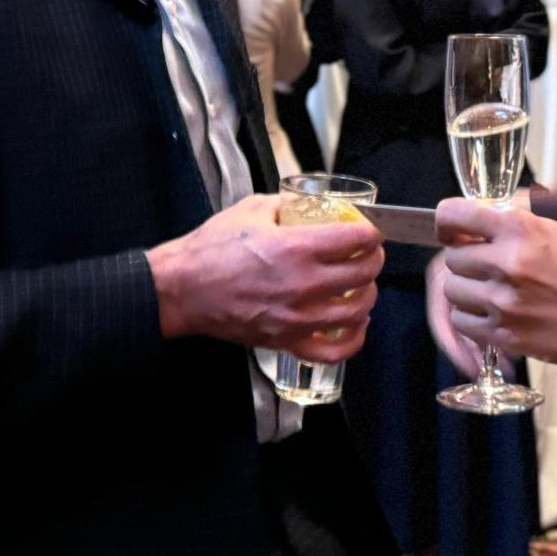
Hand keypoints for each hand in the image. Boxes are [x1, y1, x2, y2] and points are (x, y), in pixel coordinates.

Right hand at [145, 194, 383, 363]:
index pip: (356, 239)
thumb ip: (285, 204)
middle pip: (364, 274)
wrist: (182, 289)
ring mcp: (296, 318)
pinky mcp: (286, 341)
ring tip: (363, 285)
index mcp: (296, 248)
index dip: (372, 231)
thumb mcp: (251, 209)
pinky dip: (353, 339)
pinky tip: (354, 324)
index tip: (370, 229)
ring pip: (357, 311)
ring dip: (368, 295)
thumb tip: (307, 205)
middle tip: (369, 253)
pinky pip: (333, 350)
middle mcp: (302, 285)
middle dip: (374, 259)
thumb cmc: (210, 251)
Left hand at [435, 198, 556, 370]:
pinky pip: (461, 321)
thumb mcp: (550, 230)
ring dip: (466, 291)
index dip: (446, 223)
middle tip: (485, 268)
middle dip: (465, 262)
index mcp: (519, 229)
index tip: (451, 232)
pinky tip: (493, 313)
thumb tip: (469, 221)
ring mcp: (503, 301)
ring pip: (452, 291)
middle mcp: (507, 262)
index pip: (454, 215)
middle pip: (452, 258)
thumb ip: (508, 223)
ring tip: (491, 292)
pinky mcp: (504, 333)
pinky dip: (471, 317)